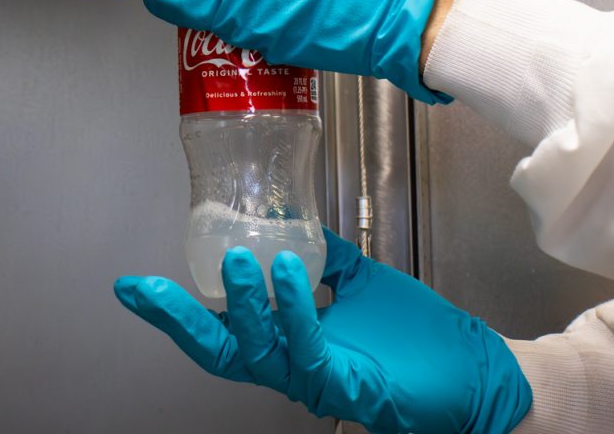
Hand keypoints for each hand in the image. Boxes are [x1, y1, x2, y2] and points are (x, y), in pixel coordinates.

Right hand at [114, 229, 529, 433]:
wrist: (478, 372)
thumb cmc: (421, 339)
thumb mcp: (362, 285)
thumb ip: (328, 262)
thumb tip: (301, 226)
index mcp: (292, 344)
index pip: (222, 331)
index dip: (178, 311)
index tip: (135, 285)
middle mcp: (295, 367)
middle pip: (221, 351)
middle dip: (178, 321)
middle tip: (144, 288)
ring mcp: (320, 380)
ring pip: (260, 350)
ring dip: (243, 304)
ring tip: (235, 259)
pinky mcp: (350, 387)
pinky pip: (310, 350)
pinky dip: (295, 309)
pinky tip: (288, 271)